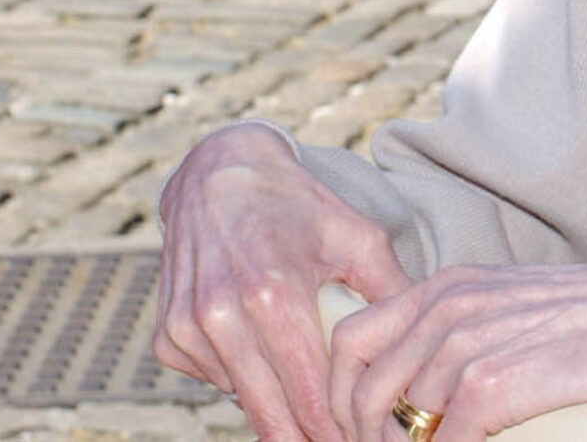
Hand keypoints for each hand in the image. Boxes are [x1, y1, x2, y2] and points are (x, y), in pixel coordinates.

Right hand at [156, 123, 413, 439]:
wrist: (219, 172)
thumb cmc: (297, 205)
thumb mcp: (356, 236)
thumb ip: (391, 291)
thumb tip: (418, 343)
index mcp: (274, 292)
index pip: (311, 392)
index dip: (338, 427)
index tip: (361, 439)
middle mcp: (222, 313)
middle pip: (271, 414)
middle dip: (307, 437)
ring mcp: (189, 326)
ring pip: (241, 401)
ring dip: (274, 410)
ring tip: (309, 410)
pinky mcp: (167, 335)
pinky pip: (211, 380)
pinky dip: (238, 379)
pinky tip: (261, 354)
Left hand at [330, 260, 586, 440]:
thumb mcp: (507, 298)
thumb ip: (455, 324)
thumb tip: (413, 381)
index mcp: (446, 286)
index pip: (350, 339)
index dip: (338, 396)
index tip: (352, 432)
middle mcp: (449, 309)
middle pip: (363, 390)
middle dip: (365, 438)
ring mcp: (471, 344)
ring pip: (400, 420)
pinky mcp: (497, 383)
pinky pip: (445, 440)